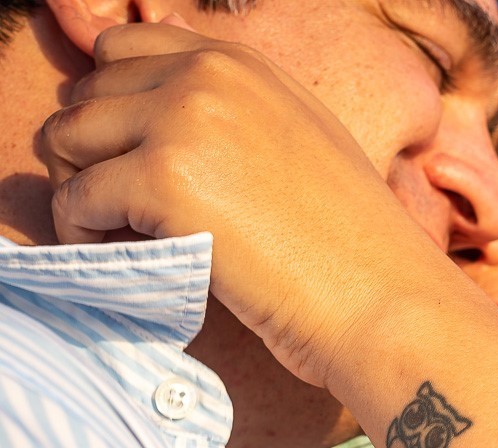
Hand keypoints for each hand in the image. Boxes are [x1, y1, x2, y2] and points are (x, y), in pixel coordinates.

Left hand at [39, 22, 429, 387]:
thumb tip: (172, 96)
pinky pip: (75, 198)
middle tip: (129, 215)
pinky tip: (129, 262)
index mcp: (243, 64)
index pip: (124, 49)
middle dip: (94, 153)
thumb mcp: (304, 144)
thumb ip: (241, 109)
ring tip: (126, 239)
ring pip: (68, 139)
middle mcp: (210, 75)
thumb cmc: (352, 245)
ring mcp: (185, 121)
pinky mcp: (163, 179)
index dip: (118, 110)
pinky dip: (85, 236)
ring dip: (84, 191)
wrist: (382, 301)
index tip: (138, 164)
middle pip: (88, 95)